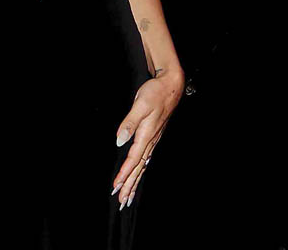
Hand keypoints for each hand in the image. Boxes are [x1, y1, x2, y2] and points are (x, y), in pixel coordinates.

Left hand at [111, 69, 183, 207]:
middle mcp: (151, 141)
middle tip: (121, 202)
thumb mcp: (141, 104)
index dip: (125, 174)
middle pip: (139, 168)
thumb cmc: (156, 93)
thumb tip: (119, 140)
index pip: (133, 159)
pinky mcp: (154, 137)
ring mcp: (153, 140)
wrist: (172, 86)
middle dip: (130, 185)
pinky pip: (146, 158)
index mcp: (146, 134)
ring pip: (143, 165)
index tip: (116, 186)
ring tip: (128, 196)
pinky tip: (139, 176)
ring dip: (135, 181)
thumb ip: (129, 123)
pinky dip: (141, 170)